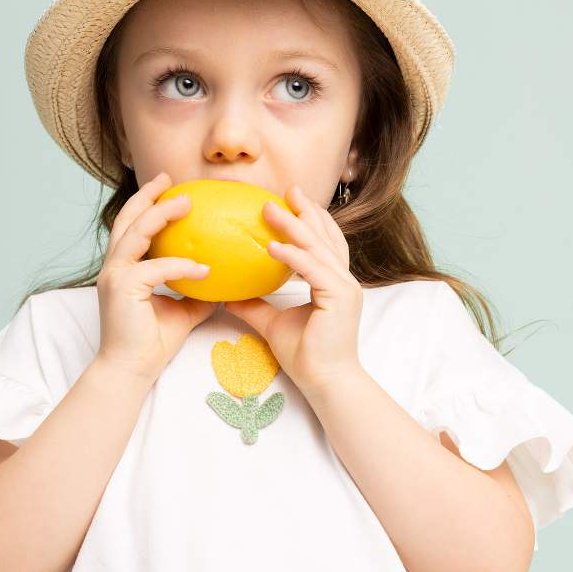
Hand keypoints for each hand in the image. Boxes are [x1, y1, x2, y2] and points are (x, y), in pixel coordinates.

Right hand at [95, 171, 216, 381]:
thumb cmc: (151, 344)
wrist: (131, 370)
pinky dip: (181, 265)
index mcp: (123, 269)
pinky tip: (204, 268)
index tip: (168, 189)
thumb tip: (223, 282)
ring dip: (161, 214)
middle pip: (128, 219)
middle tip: (171, 180)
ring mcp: (115, 275)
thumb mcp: (182, 312)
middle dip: (148, 195)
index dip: (147, 205)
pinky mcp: (122, 288)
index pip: (132, 228)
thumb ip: (197, 293)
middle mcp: (114, 267)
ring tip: (186, 203)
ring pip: (137, 232)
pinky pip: (157, 268)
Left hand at [224, 184, 362, 393]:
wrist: (325, 382)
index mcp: (334, 284)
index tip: (291, 201)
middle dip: (306, 211)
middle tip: (287, 189)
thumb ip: (255, 306)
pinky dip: (294, 256)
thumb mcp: (273, 324)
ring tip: (271, 209)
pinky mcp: (339, 298)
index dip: (310, 221)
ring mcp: (345, 288)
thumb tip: (227, 296)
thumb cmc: (306, 357)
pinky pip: (313, 270)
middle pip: (325, 237)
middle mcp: (343, 281)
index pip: (324, 244)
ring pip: (318, 248)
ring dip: (295, 226)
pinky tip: (273, 245)